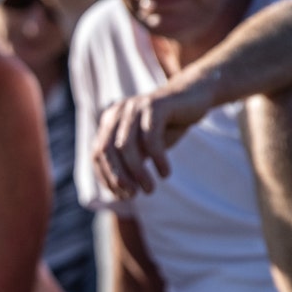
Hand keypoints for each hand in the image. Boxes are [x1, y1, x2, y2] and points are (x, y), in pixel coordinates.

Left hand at [91, 85, 211, 197]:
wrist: (194, 96)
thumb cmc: (166, 126)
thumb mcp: (144, 146)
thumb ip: (130, 162)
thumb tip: (120, 193)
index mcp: (109, 121)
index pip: (97, 153)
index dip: (107, 177)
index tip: (123, 195)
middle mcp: (117, 113)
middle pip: (107, 150)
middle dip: (118, 176)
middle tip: (133, 195)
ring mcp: (135, 107)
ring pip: (126, 146)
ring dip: (137, 172)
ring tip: (149, 189)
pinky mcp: (155, 106)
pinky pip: (151, 137)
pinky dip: (157, 159)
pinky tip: (165, 173)